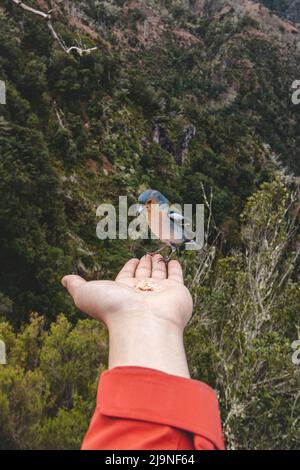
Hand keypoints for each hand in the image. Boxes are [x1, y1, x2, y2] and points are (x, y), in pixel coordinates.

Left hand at [62, 255, 192, 376]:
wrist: (142, 322)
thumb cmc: (113, 309)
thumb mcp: (86, 293)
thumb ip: (77, 285)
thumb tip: (64, 279)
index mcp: (122, 292)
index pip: (126, 276)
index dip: (129, 268)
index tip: (132, 259)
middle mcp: (141, 293)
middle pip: (143, 274)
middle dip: (145, 264)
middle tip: (147, 255)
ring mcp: (159, 292)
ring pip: (159, 274)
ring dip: (158, 263)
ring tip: (158, 254)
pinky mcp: (176, 291)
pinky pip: (176, 276)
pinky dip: (175, 267)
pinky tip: (173, 260)